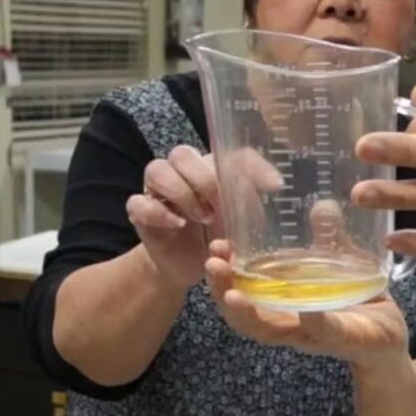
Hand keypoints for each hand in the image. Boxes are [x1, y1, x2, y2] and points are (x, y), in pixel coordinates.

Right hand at [126, 145, 280, 288]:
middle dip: (204, 179)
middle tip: (220, 206)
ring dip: (182, 192)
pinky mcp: (141, 213)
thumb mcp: (244, 221)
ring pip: (157, 170)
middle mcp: (182, 172)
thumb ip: (254, 199)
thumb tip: (276, 184)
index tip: (272, 186)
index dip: (249, 163)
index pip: (228, 150)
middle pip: (183, 154)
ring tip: (202, 217)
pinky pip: (138, 202)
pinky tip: (177, 225)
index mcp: (210, 168)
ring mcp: (158, 191)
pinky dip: (158, 213)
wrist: (190, 265)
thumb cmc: (218, 235)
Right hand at [205, 240, 408, 369]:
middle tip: (211, 264)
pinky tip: (306, 310)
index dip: (225, 273)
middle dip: (223, 291)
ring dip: (249, 313)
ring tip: (233, 295)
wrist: (390, 338)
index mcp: (283, 303)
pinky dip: (313, 322)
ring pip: (271, 331)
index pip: (244, 290)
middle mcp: (290, 322)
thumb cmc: (357, 302)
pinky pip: (324, 332)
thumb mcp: (341, 264)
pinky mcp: (342, 339)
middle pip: (245, 313)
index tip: (215, 246)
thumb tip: (321, 205)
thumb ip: (330, 238)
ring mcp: (313, 334)